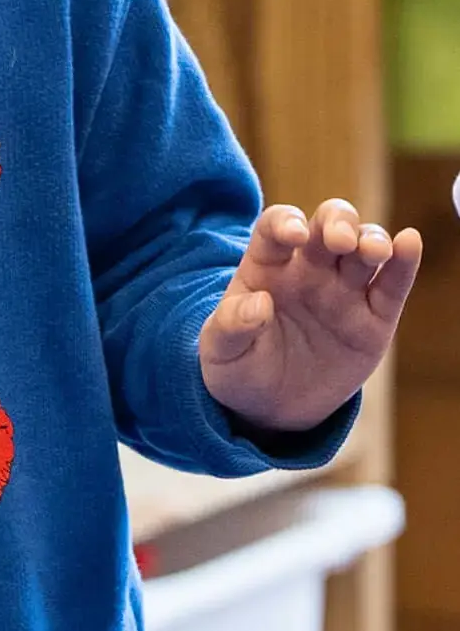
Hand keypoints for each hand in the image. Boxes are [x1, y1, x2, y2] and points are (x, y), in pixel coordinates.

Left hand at [199, 198, 421, 434]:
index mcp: (266, 267)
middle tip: (341, 241)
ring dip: (373, 239)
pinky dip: (405, 261)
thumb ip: (231, 326)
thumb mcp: (220, 351)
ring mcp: (344, 290)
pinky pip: (392, 284)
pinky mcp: (374, 318)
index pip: (276, 226)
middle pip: (328, 224)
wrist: (271, 408)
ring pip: (365, 247)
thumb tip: (258, 303)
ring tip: (373, 252)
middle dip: (339, 221)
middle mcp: (308, 269)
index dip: (286, 221)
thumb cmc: (239, 369)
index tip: (293, 235)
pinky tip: (410, 242)